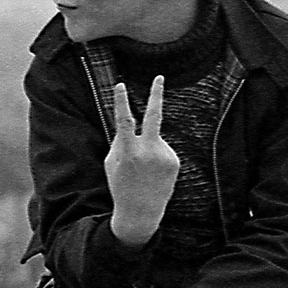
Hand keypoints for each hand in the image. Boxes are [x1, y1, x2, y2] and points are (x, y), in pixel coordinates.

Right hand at [104, 77, 177, 245]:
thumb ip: (121, 141)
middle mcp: (149, 151)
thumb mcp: (112, 163)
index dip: (122, 102)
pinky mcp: (175, 161)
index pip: (124, 121)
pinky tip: (154, 172)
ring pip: (155, 138)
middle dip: (156, 94)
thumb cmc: (121, 184)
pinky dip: (157, 155)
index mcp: (128, 151)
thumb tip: (132, 124)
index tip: (120, 85)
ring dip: (148, 147)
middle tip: (160, 76)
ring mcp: (164, 156)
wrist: (141, 211)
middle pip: (154, 116)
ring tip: (144, 169)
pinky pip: (163, 149)